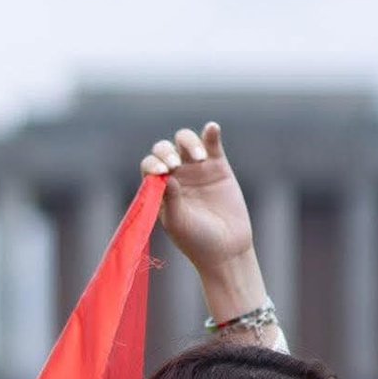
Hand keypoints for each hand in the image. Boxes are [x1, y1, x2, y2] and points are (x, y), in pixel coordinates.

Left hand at [141, 123, 254, 275]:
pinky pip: (212, 143)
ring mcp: (196, 168)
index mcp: (159, 188)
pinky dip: (211, 133)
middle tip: (175, 166)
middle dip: (166, 152)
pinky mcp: (218, 166)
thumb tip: (166, 175)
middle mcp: (175, 175)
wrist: (227, 250)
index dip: (153, 163)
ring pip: (186, 141)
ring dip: (188, 142)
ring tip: (199, 158)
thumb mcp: (178, 223)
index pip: (150, 165)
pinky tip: (212, 128)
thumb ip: (170, 200)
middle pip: (165, 149)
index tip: (162, 171)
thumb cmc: (196, 241)